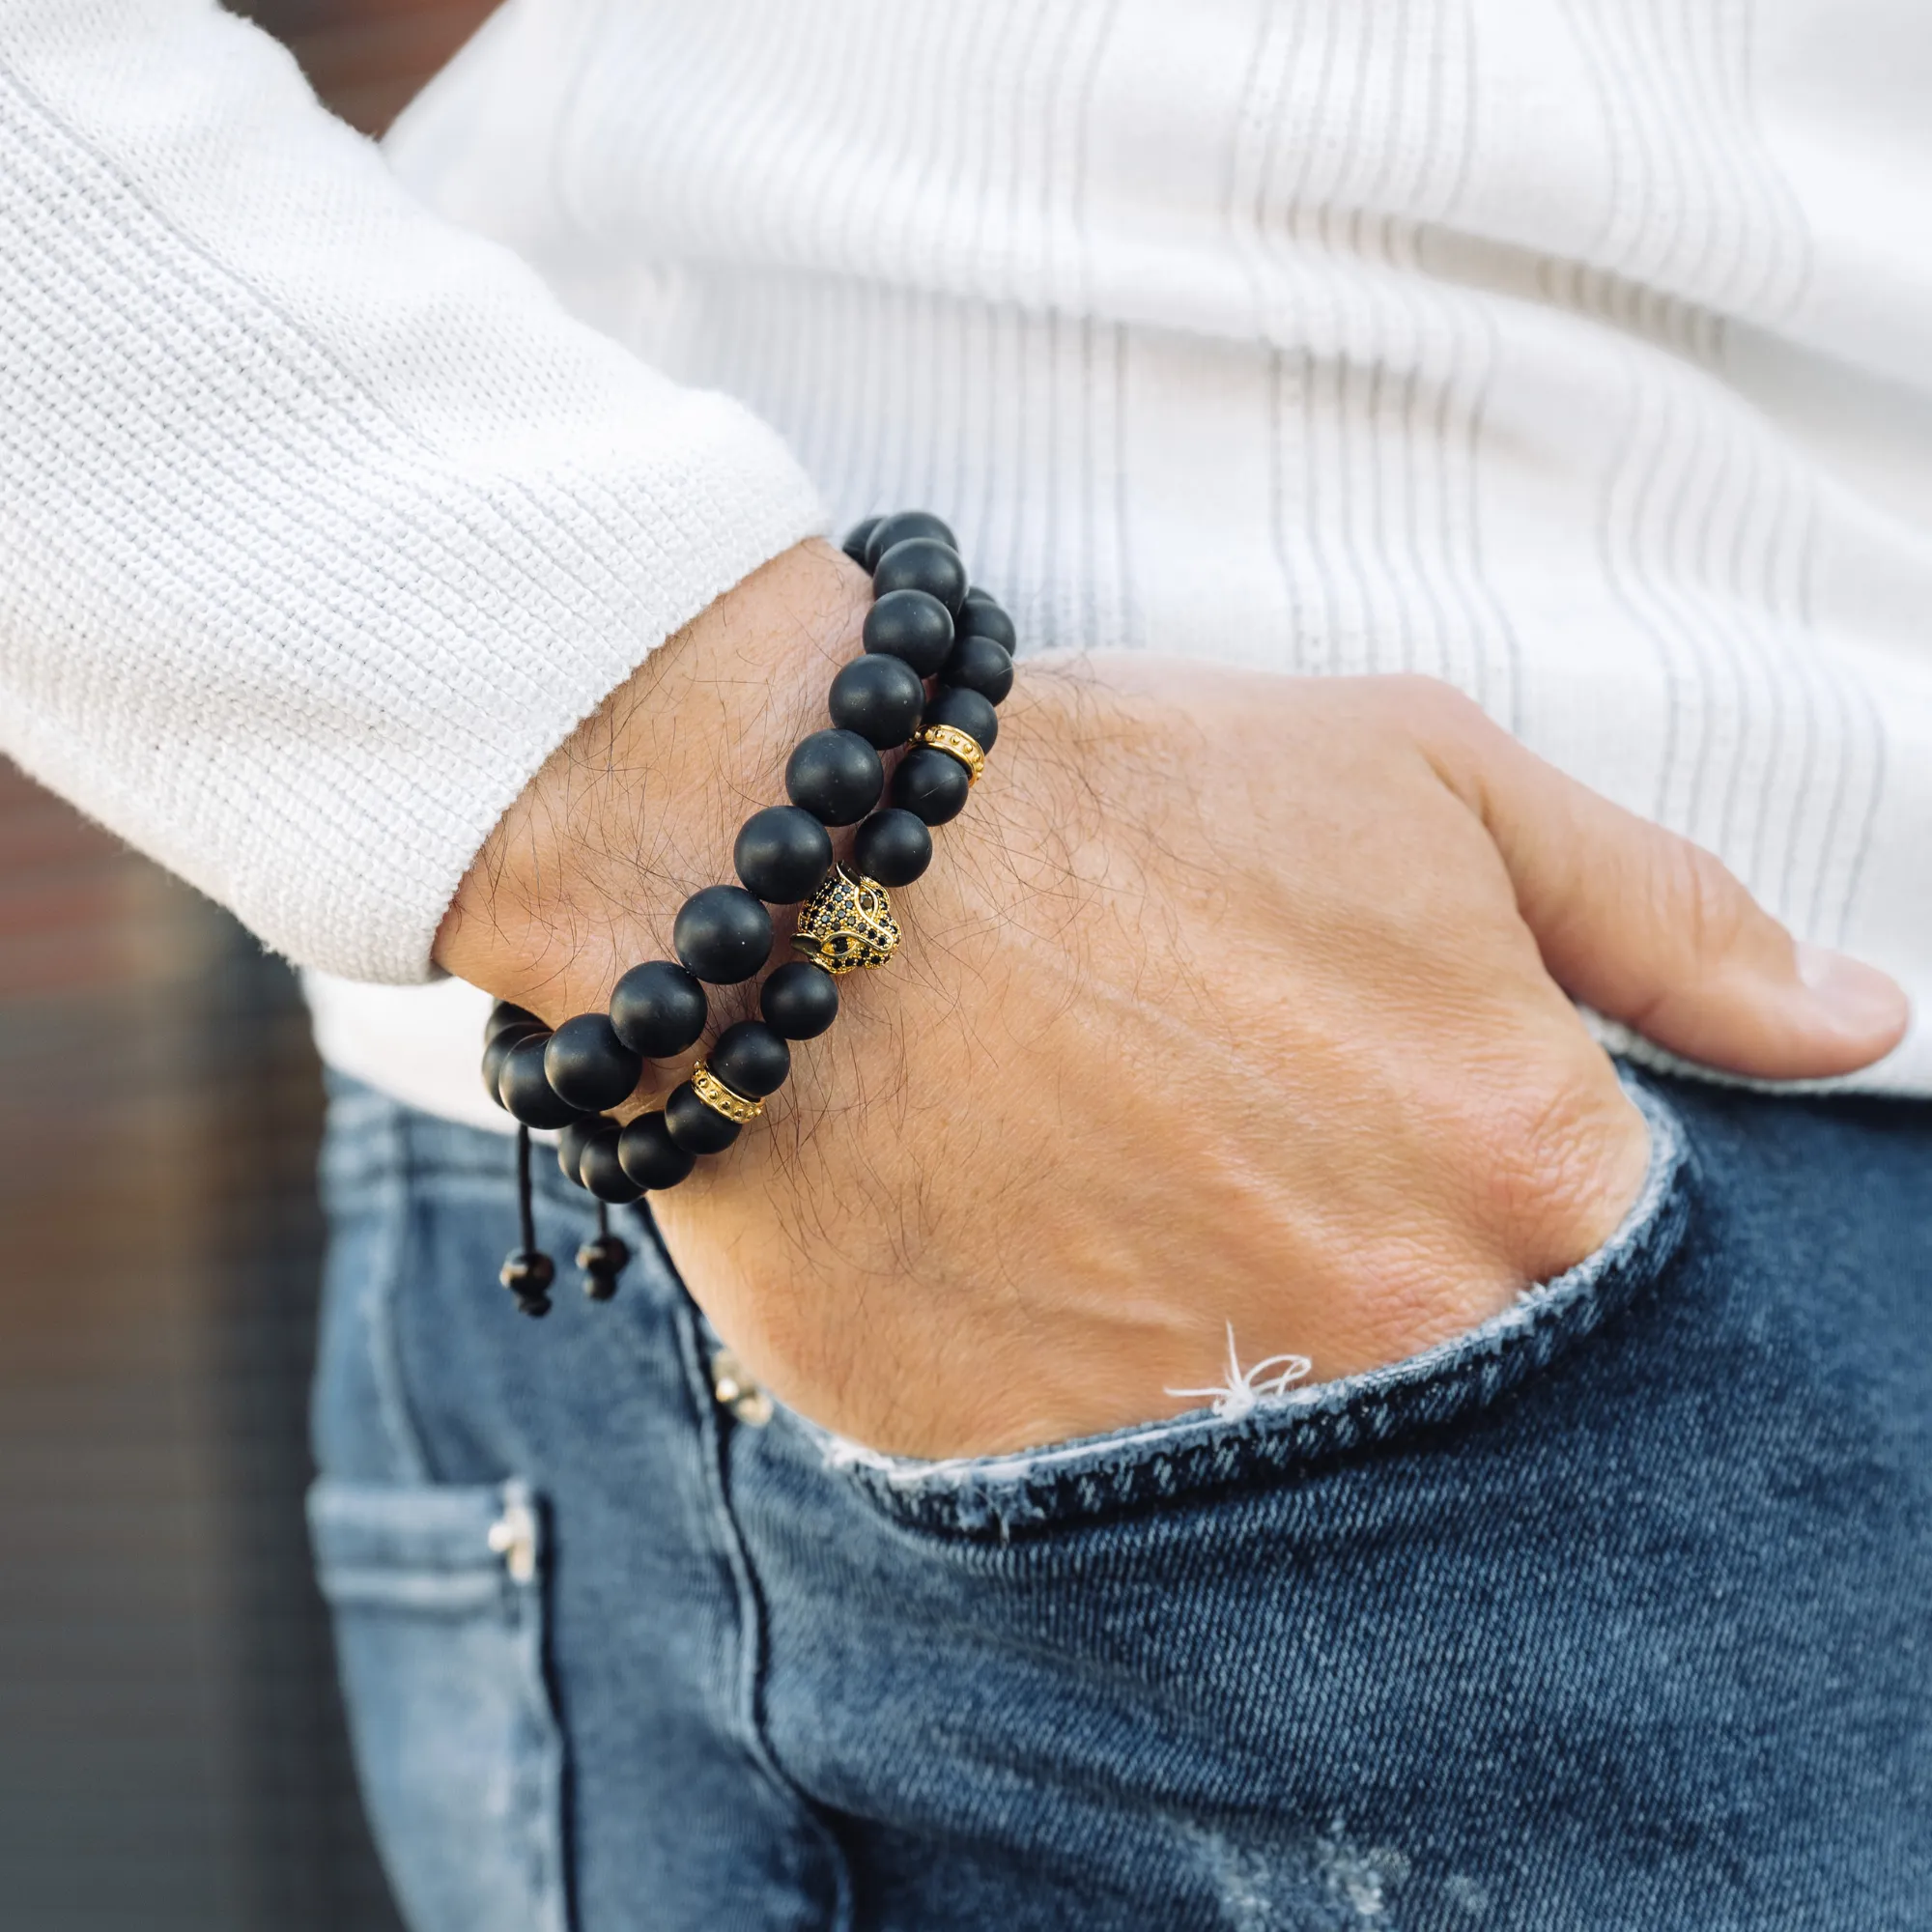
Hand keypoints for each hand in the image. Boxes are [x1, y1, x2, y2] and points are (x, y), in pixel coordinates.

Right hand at [437, 544, 1907, 1457]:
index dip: (1508, 1188)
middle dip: (1377, 1269)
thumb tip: (1859, 1021)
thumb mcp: (1427, 782)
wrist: (792, 863)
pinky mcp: (1023, 1473)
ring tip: (1133, 1187)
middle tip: (1246, 1148)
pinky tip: (1039, 1251)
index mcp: (1519, 1174)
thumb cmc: (1113, 800)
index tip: (1399, 1125)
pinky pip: (1112, 1480)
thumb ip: (1663, 918)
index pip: (1615, 1266)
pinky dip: (1097, 1381)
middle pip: (1460, 1371)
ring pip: (1291, 1446)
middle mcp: (1385, 1336)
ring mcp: (1198, 1427)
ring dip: (1235, 1332)